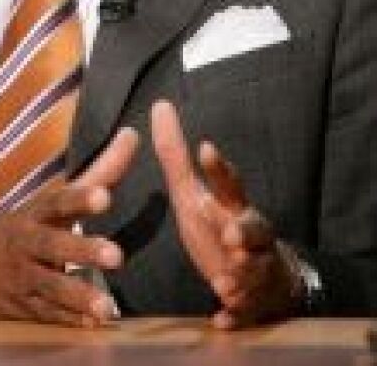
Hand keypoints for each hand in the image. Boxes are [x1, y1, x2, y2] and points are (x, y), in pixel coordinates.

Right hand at [0, 126, 138, 325]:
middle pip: (53, 246)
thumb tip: (134, 136)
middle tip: (117, 255)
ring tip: (108, 307)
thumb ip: (99, 172)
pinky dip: (68, 321)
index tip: (106, 196)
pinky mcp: (23, 308)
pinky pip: (47, 316)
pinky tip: (92, 325)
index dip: (80, 198)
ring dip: (79, 296)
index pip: (57, 201)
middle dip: (83, 251)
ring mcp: (22, 278)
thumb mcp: (53, 200)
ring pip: (50, 287)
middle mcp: (26, 244)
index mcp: (35, 212)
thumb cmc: (23, 227)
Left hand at [151, 100, 302, 327]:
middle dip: (244, 232)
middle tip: (229, 236)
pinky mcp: (252, 305)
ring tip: (223, 283)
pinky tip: (222, 319)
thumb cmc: (219, 226)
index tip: (205, 148)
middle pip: (256, 230)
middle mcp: (248, 237)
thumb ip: (175, 155)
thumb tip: (159, 106)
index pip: (229, 184)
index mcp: (232, 207)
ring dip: (239, 279)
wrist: (265, 279)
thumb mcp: (193, 192)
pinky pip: (246, 313)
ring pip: (254, 274)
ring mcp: (255, 270)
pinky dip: (236, 316)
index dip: (218, 167)